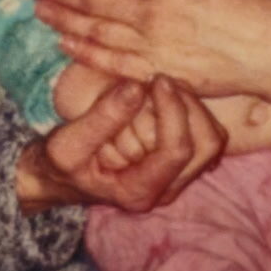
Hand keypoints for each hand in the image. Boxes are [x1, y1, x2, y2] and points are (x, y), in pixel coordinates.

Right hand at [17, 75, 226, 212]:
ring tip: (166, 86)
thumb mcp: (67, 144)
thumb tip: (136, 87)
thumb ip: (101, 119)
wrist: (58, 177)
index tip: (156, 79)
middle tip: (164, 80)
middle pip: (207, 147)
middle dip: (191, 107)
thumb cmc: (59, 164)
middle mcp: (165, 190)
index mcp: (140, 191)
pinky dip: (193, 112)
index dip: (173, 111)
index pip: (177, 151)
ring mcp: (175, 177)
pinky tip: (167, 95)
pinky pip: (203, 136)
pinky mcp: (177, 163)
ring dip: (195, 108)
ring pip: (212, 142)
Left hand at [32, 0, 270, 103]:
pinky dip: (86, 54)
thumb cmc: (253, 4)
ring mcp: (154, 46)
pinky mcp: (160, 73)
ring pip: (97, 33)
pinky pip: (114, 64)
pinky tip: (65, 45)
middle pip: (95, 2)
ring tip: (41, 12)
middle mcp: (154, 13)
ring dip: (65, 22)